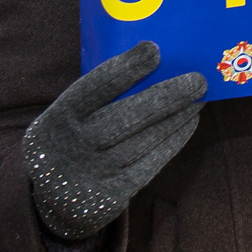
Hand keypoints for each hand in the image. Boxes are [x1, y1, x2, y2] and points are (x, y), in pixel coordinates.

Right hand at [24, 42, 206, 240]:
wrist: (52, 201)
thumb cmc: (71, 140)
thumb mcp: (67, 118)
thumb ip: (96, 97)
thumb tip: (151, 65)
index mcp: (57, 118)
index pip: (92, 88)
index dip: (124, 69)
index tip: (154, 50)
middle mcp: (72, 146)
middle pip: (125, 117)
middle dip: (166, 96)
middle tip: (198, 80)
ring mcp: (92, 173)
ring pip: (143, 141)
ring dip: (176, 117)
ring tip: (198, 98)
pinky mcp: (112, 195)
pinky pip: (150, 164)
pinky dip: (173, 140)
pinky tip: (188, 122)